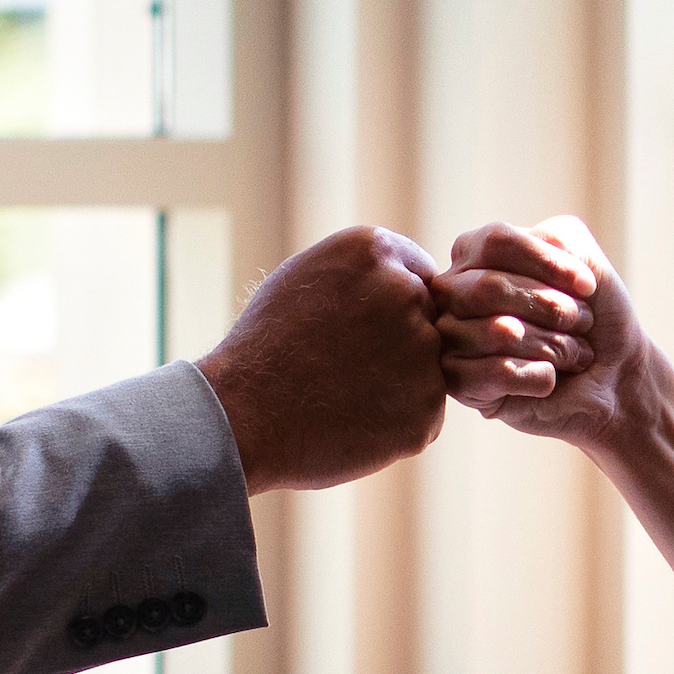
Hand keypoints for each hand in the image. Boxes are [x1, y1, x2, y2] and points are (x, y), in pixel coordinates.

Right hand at [195, 225, 450, 492]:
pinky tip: (355, 421)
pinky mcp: (427, 409)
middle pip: (428, 319)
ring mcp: (423, 353)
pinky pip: (425, 413)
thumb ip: (364, 270)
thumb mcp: (304, 277)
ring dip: (401, 382)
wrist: (242, 416)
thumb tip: (411, 277)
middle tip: (346, 365)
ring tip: (345, 393)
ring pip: (430, 368)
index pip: (417, 274)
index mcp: (375, 250)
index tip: (357, 329)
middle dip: (399, 342)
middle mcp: (407, 292)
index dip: (388, 306)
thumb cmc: (264, 347)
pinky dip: (397, 422)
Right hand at [428, 215, 640, 449]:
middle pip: (490, 288)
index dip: (548, 263)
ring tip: (573, 353)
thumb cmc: (594, 317)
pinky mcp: (460, 385)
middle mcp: (451, 294)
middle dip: (553, 308)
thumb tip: (524, 253)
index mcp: (473, 254)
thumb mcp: (586, 261)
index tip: (589, 286)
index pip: (496, 242)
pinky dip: (540, 377)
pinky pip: (498, 373)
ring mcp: (450, 339)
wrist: (612, 377)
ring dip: (554, 345)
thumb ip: (558, 238)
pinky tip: (550, 379)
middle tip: (583, 323)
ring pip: (498, 333)